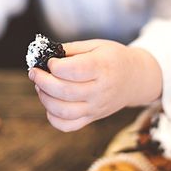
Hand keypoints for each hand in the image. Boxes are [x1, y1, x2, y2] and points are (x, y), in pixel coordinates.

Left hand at [28, 39, 161, 131]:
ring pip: (63, 111)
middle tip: (35, 72)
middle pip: (65, 91)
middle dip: (42, 81)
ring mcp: (96, 108)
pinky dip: (53, 117)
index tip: (50, 60)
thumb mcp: (97, 45)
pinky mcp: (92, 118)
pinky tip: (50, 103)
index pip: (74, 70)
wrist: (136, 78)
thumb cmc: (114, 58)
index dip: (55, 66)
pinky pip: (68, 126)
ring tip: (40, 86)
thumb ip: (72, 49)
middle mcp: (100, 91)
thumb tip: (45, 53)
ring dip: (44, 98)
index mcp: (103, 68)